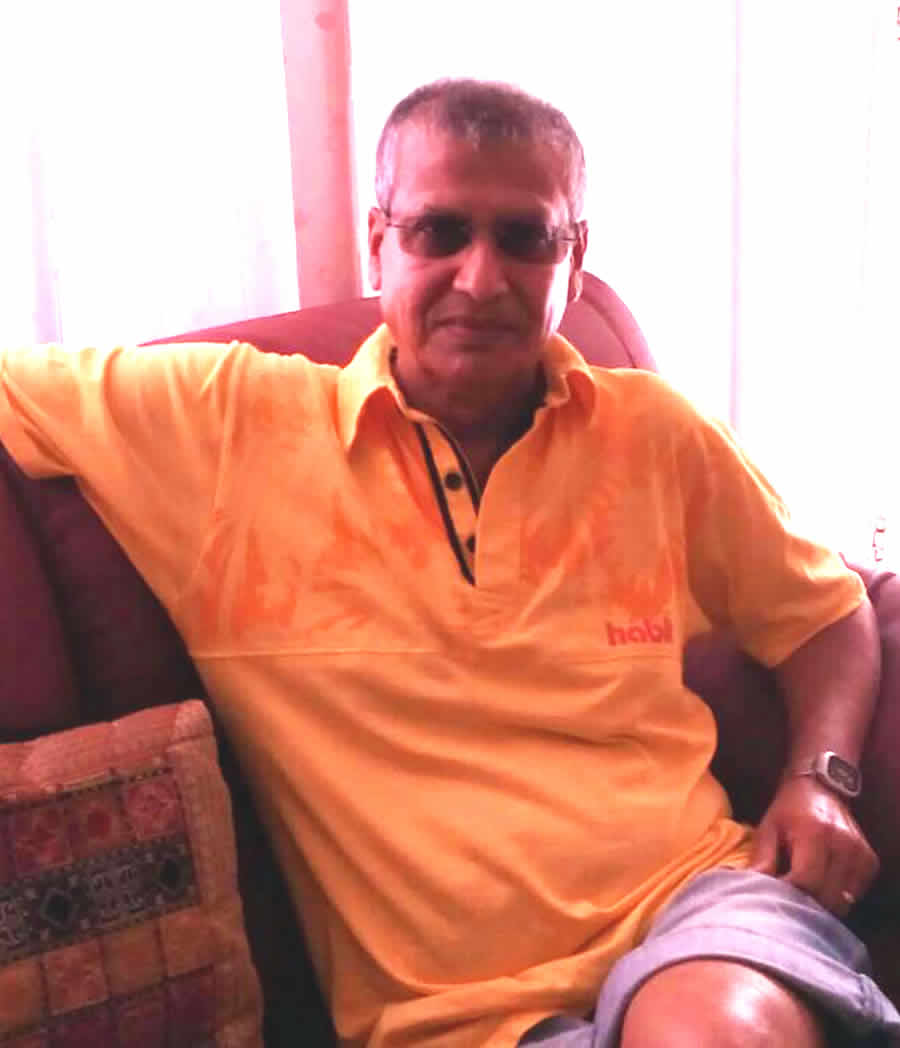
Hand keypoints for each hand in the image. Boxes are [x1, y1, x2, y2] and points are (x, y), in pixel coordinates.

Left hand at [749, 776, 878, 914]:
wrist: (819, 787)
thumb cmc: (788, 809)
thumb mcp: (768, 827)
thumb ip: (763, 857)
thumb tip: (752, 884)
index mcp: (814, 833)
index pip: (806, 880)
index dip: (788, 892)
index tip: (775, 894)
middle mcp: (842, 843)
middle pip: (826, 895)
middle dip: (805, 902)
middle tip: (789, 897)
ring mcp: (859, 853)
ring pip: (843, 900)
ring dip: (822, 902)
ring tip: (805, 891)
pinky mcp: (869, 860)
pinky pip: (855, 893)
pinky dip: (839, 896)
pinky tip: (823, 885)